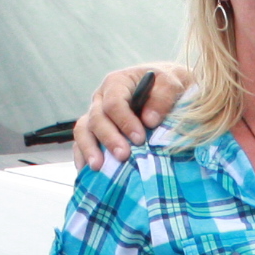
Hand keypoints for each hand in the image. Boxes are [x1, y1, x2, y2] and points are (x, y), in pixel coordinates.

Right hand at [74, 63, 192, 165]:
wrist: (164, 89)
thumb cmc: (167, 85)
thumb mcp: (172, 83)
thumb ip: (162, 97)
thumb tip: (149, 120)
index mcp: (117, 83)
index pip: (114, 103)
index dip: (125, 121)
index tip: (139, 138)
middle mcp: (101, 98)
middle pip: (97, 118)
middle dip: (109, 138)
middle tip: (123, 156)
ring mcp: (96, 114)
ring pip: (83, 130)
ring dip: (89, 149)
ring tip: (98, 167)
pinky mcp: (94, 131)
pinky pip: (81, 142)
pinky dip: (82, 156)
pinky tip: (86, 171)